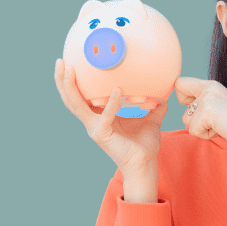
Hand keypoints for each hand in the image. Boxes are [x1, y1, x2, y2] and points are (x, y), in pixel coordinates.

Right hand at [54, 59, 169, 176]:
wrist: (146, 165)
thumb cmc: (145, 145)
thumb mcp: (151, 120)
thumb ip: (155, 106)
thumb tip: (165, 93)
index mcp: (100, 118)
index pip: (81, 98)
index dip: (73, 82)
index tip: (72, 63)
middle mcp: (93, 123)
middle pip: (70, 99)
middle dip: (62, 80)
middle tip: (61, 61)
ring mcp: (95, 129)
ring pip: (76, 105)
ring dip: (71, 87)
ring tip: (71, 69)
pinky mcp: (102, 135)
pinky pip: (105, 116)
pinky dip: (111, 103)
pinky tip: (118, 90)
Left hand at [174, 77, 226, 157]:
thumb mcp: (220, 106)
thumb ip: (204, 101)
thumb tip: (184, 104)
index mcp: (211, 85)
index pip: (180, 83)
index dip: (183, 98)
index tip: (198, 109)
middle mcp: (209, 87)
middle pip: (179, 100)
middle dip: (192, 116)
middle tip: (214, 120)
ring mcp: (208, 98)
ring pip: (185, 119)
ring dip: (201, 128)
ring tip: (220, 126)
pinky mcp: (208, 112)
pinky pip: (193, 130)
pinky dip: (206, 135)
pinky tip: (221, 130)